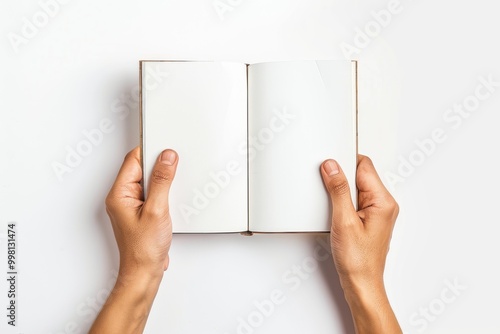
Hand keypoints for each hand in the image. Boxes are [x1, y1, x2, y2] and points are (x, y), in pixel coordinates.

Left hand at [90, 146, 177, 333]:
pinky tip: (171, 198)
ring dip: (162, 180)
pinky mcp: (141, 212)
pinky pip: (152, 193)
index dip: (150, 151)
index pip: (133, 160)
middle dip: (158, 165)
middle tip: (174, 165)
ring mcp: (131, 205)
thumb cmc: (143, 249)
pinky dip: (163, 192)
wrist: (144, 272)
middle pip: (140, 168)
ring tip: (172, 186)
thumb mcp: (157, 210)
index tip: (166, 146)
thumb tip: (167, 157)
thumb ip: (162, 181)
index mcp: (119, 194)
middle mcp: (122, 197)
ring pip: (147, 181)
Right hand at [321, 155, 401, 333]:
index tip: (328, 165)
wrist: (361, 284)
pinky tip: (336, 214)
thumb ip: (338, 190)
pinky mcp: (369, 219)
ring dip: (341, 191)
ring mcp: (377, 212)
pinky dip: (343, 202)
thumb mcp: (343, 220)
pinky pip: (355, 200)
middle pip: (360, 174)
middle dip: (341, 177)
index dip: (344, 162)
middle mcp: (384, 205)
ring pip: (356, 188)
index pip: (364, 166)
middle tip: (328, 189)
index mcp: (383, 201)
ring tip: (333, 208)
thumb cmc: (358, 260)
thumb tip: (332, 167)